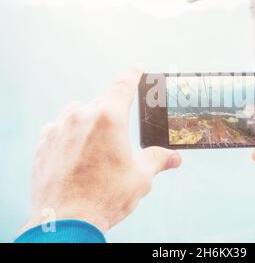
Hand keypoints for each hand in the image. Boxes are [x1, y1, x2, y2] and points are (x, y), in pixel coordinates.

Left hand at [20, 67, 180, 233]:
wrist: (65, 221)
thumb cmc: (105, 197)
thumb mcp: (140, 177)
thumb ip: (158, 160)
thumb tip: (175, 158)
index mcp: (109, 117)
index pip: (123, 84)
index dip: (133, 74)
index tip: (137, 67)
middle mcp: (82, 115)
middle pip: (102, 103)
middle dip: (113, 115)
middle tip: (119, 138)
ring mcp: (59, 127)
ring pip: (80, 113)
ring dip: (90, 122)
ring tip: (97, 149)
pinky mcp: (44, 142)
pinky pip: (61, 128)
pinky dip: (71, 135)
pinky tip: (76, 155)